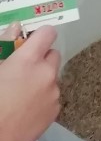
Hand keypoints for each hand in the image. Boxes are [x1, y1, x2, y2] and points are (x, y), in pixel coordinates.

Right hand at [0, 25, 60, 140]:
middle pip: (53, 54)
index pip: (47, 33)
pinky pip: (52, 96)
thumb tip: (16, 28)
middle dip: (40, 59)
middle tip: (21, 70)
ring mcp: (53, 94)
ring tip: (19, 95)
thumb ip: (5, 45)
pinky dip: (42, 98)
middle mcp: (46, 74)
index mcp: (28, 60)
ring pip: (52, 77)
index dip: (38, 36)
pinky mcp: (55, 112)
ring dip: (41, 80)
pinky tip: (24, 110)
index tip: (28, 44)